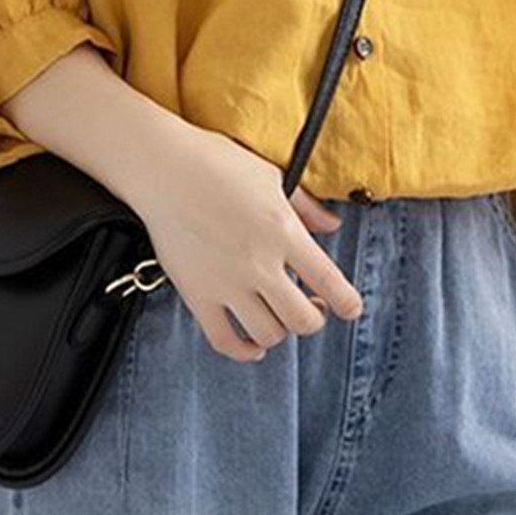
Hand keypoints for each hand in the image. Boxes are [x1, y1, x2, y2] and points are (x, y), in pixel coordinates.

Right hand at [131, 124, 363, 363]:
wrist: (163, 168)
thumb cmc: (219, 164)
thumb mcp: (274, 177)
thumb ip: (307, 207)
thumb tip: (333, 226)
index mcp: (284, 232)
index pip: (329, 280)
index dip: (347, 302)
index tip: (352, 309)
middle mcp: (259, 263)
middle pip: (302, 319)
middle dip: (314, 318)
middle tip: (313, 308)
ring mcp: (227, 283)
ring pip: (268, 334)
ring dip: (281, 331)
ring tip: (280, 317)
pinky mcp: (197, 294)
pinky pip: (224, 340)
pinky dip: (244, 350)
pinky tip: (253, 345)